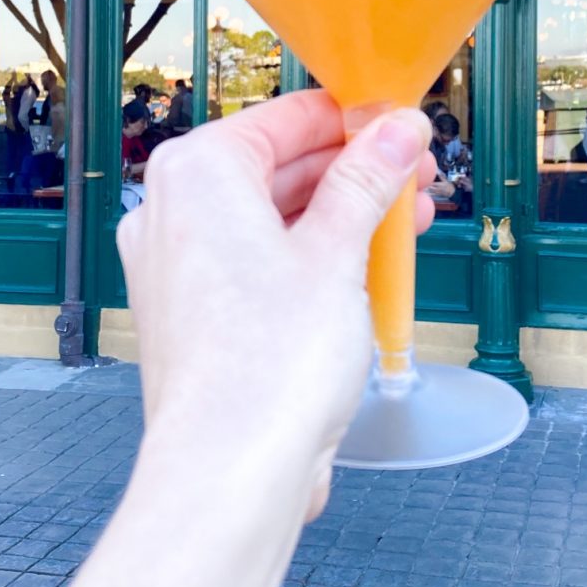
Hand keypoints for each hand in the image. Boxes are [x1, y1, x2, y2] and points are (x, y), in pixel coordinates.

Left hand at [116, 89, 436, 515]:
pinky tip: (363, 271)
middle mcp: (171, 211)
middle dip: (354, 174)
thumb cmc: (265, 365)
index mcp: (197, 173)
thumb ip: (368, 180)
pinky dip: (308, 258)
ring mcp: (175, 264)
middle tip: (415, 179)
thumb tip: (394, 133)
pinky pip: (256, 262)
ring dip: (340, 218)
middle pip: (278, 167)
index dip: (353, 121)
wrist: (229, 469)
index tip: (400, 128)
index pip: (285, 118)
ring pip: (271, 217)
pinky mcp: (191, 312)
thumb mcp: (339, 252)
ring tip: (405, 228)